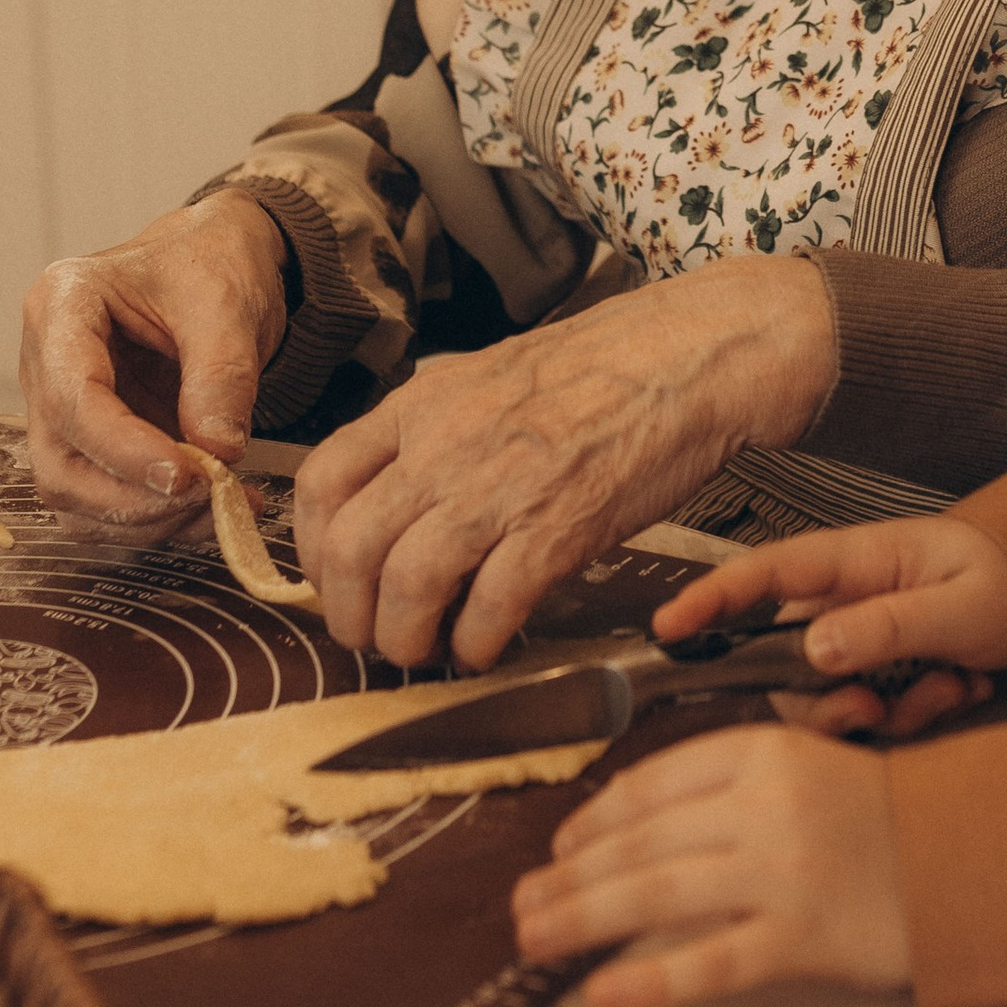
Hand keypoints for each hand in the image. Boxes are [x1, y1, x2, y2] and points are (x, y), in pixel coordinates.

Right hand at [19, 192, 287, 527]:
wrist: (217, 261)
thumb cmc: (210, 261)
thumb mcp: (226, 301)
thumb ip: (222, 375)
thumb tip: (217, 452)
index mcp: (62, 304)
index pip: (71, 396)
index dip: (123, 449)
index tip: (186, 476)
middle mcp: (44, 362)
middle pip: (58, 461)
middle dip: (131, 497)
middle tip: (209, 495)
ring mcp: (60, 408)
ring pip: (73, 494)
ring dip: (144, 519)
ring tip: (221, 505)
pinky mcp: (88, 441)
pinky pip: (102, 502)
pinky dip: (154, 520)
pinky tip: (209, 508)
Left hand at [293, 255, 837, 667]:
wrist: (692, 355)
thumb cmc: (602, 369)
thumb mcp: (491, 377)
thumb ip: (435, 431)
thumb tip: (394, 497)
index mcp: (423, 403)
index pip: (319, 483)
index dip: (314, 552)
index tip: (338, 583)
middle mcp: (446, 442)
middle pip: (350, 550)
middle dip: (351, 617)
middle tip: (376, 638)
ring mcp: (501, 485)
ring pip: (407, 587)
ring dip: (406, 641)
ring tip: (428, 652)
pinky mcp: (560, 527)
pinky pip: (490, 607)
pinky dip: (477, 644)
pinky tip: (489, 646)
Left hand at [511, 724, 910, 1006]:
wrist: (980, 857)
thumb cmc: (890, 816)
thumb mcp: (809, 768)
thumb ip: (733, 787)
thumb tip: (635, 827)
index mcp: (763, 751)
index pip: (651, 784)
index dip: (593, 820)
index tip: (559, 848)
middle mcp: (765, 804)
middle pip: (640, 842)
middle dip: (568, 877)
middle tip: (522, 904)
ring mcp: (783, 872)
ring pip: (656, 895)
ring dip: (582, 919)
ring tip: (534, 940)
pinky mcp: (803, 937)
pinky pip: (710, 962)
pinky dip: (650, 981)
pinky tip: (604, 994)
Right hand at [650, 513, 1006, 736]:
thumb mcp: (960, 606)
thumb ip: (887, 628)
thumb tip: (812, 653)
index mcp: (856, 563)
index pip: (765, 575)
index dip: (710, 599)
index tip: (667, 628)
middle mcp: (849, 602)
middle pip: (790, 666)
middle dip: (830, 702)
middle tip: (877, 707)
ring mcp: (869, 640)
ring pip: (835, 701)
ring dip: (894, 710)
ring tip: (957, 684)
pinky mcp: (891, 673)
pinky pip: (878, 717)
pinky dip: (922, 714)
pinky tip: (969, 687)